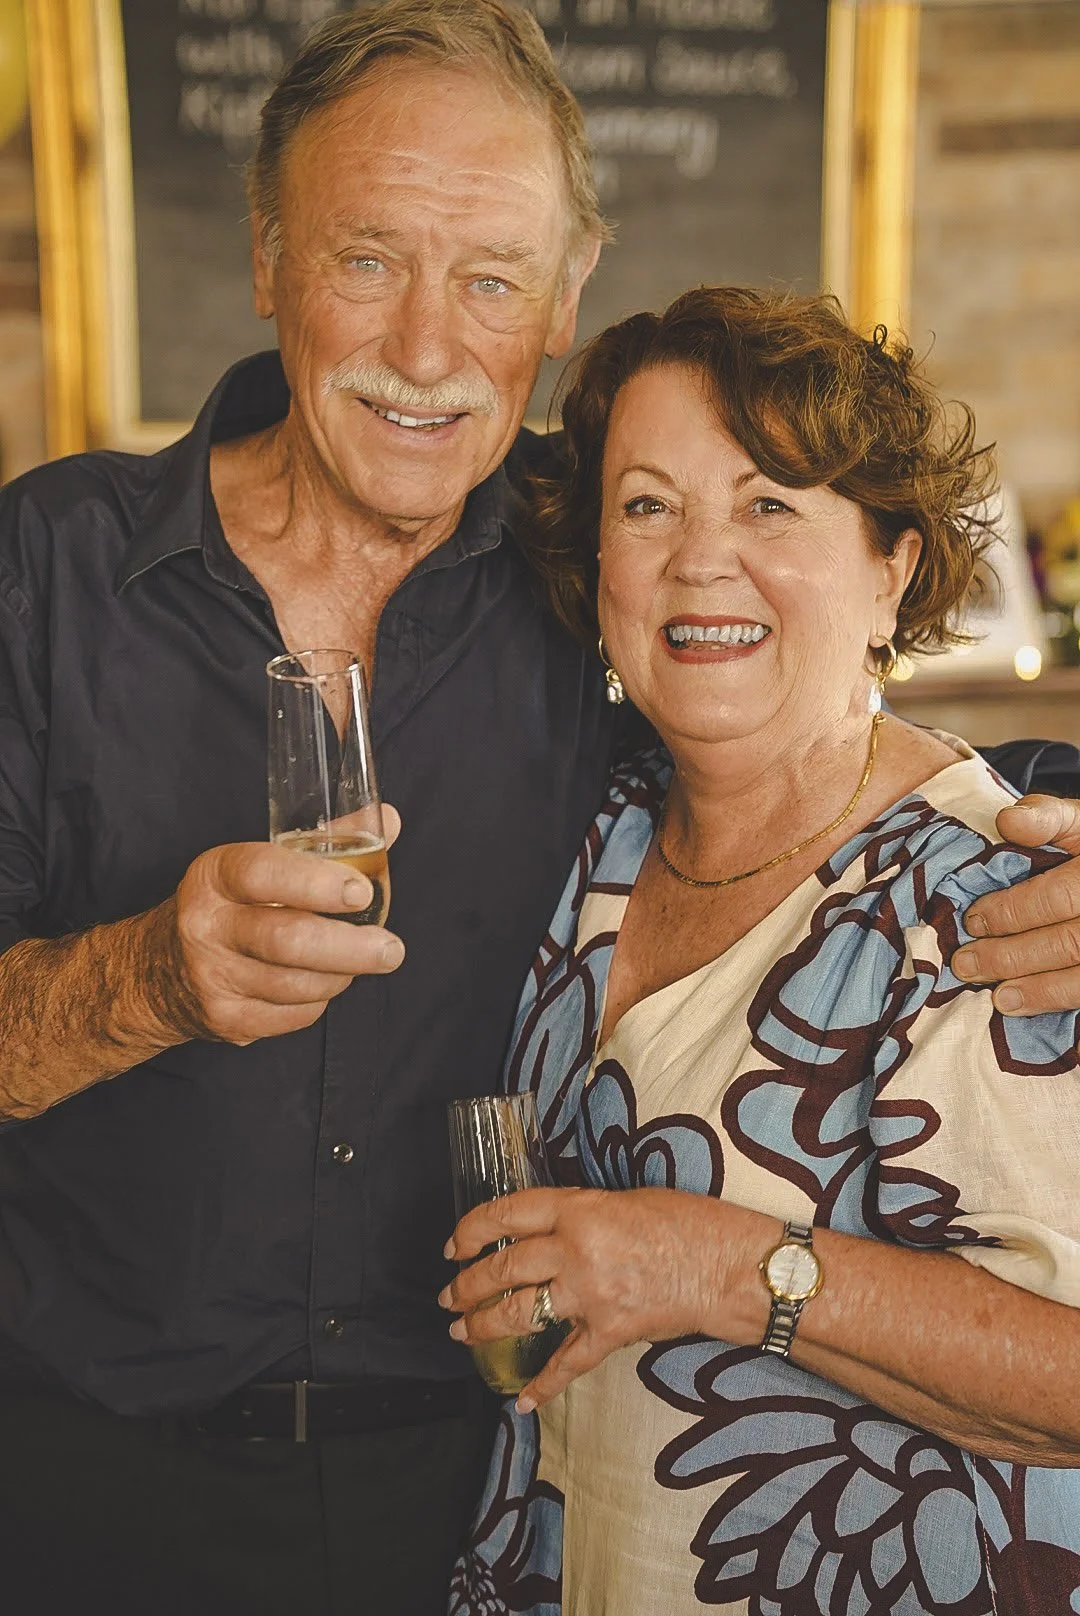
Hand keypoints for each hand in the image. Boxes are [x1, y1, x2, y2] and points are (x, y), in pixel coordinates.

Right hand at [150, 806, 403, 1044]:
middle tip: (390, 949)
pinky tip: (321, 982)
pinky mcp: (225, 1018)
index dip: (316, 883)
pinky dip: (320, 999)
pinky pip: (293, 1014)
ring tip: (358, 961)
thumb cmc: (229, 907)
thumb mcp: (259, 865)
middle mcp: (206, 926)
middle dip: (351, 947)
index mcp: (215, 875)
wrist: (158, 971)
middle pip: (288, 941)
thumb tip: (389, 821)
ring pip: (297, 983)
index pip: (263, 873)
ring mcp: (212, 977)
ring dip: (341, 974)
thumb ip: (326, 844)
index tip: (361, 892)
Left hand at [438, 1185, 768, 1411]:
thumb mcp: (625, 1200)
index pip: (507, 1214)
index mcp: (579, 1210)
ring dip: (484, 1325)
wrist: (732, 1266)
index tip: (453, 1244)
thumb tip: (545, 1231)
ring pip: (520, 1313)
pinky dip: (543, 1385)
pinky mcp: (611, 1332)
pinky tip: (521, 1400)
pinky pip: (567, 1363)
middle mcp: (576, 1251)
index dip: (471, 1229)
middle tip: (448, 1296)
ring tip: (462, 1332)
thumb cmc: (688, 1224)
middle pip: (503, 1268)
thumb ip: (581, 1215)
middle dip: (467, 1285)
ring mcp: (592, 1295)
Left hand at [953, 795, 1079, 1017]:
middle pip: (1069, 942)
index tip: (972, 920)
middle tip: (966, 964)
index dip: (1012, 912)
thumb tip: (1007, 822)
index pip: (1058, 897)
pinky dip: (1067, 1007)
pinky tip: (1038, 1013)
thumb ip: (1046, 817)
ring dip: (1042, 991)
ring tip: (1000, 999)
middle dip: (1013, 956)